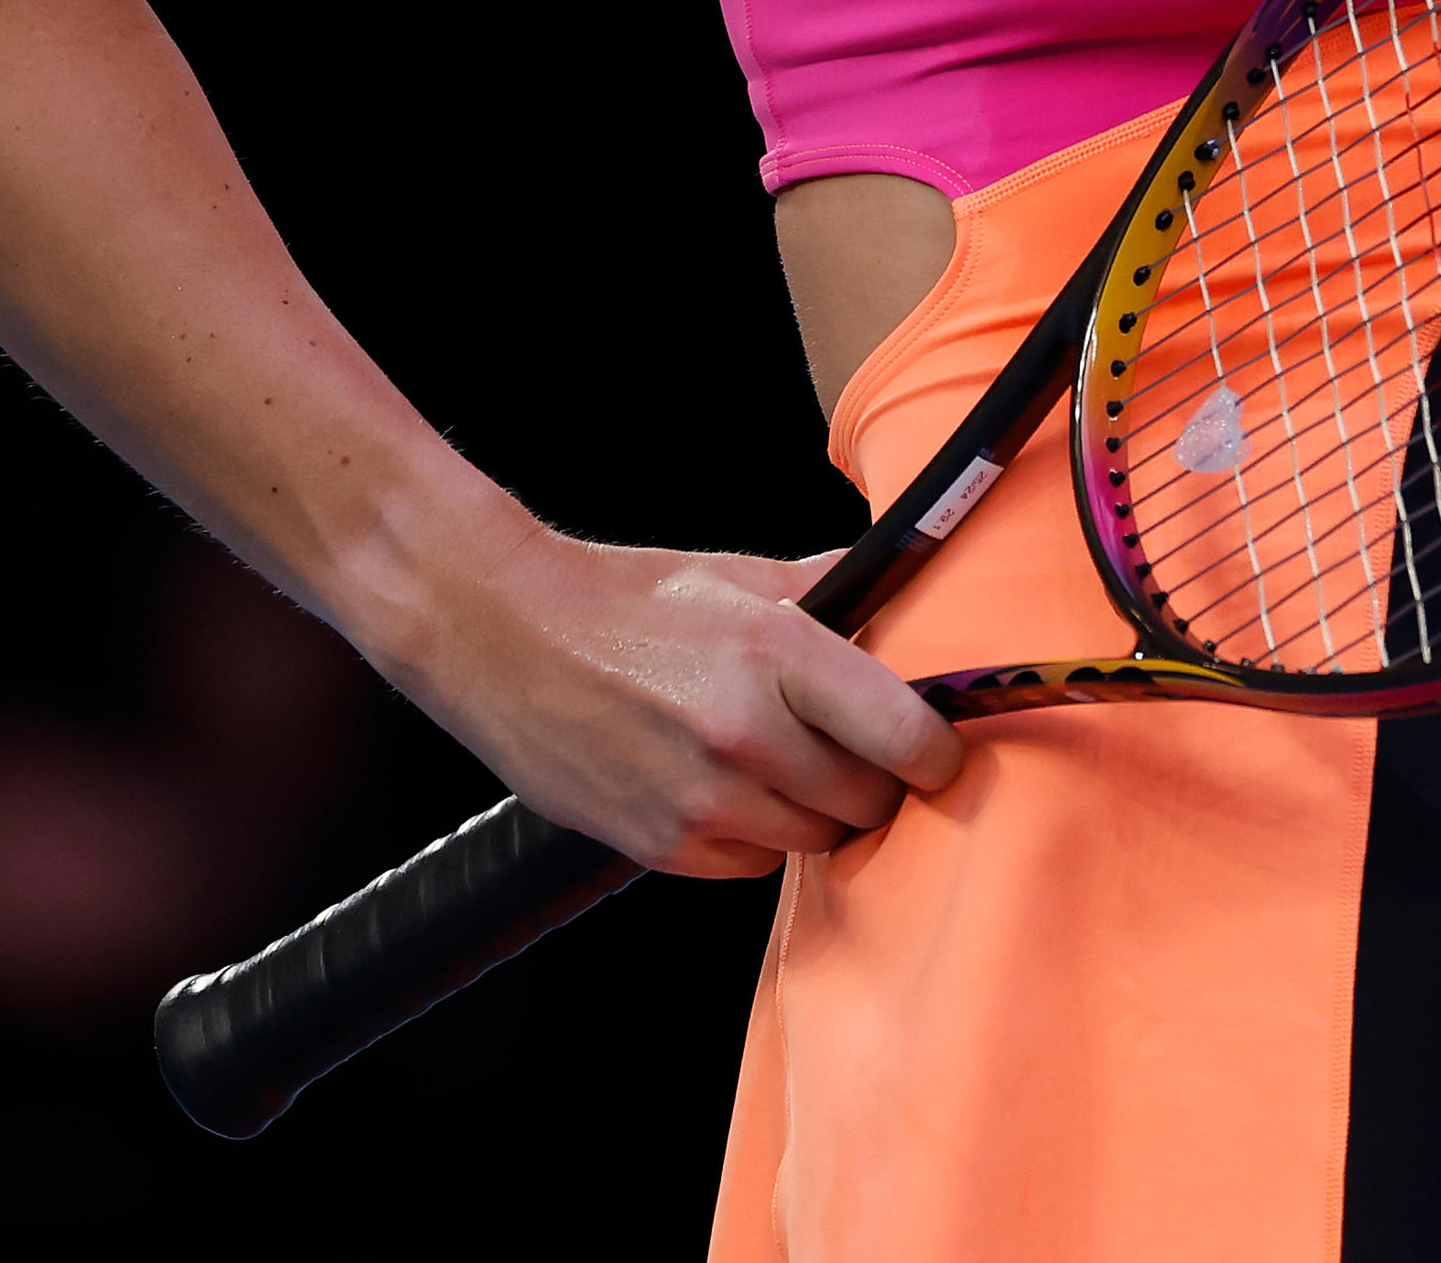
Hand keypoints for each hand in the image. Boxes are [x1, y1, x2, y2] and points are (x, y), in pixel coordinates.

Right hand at [400, 530, 960, 874]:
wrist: (501, 634)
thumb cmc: (622, 599)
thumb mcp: (735, 575)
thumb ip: (828, 591)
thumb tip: (901, 592)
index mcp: (777, 655)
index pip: (906, 735)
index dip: (938, 750)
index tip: (939, 748)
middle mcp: (746, 734)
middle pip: (871, 801)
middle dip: (879, 782)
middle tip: (861, 753)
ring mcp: (701, 798)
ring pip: (816, 841)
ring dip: (819, 814)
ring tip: (789, 766)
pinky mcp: (661, 843)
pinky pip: (753, 865)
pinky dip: (759, 837)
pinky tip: (735, 789)